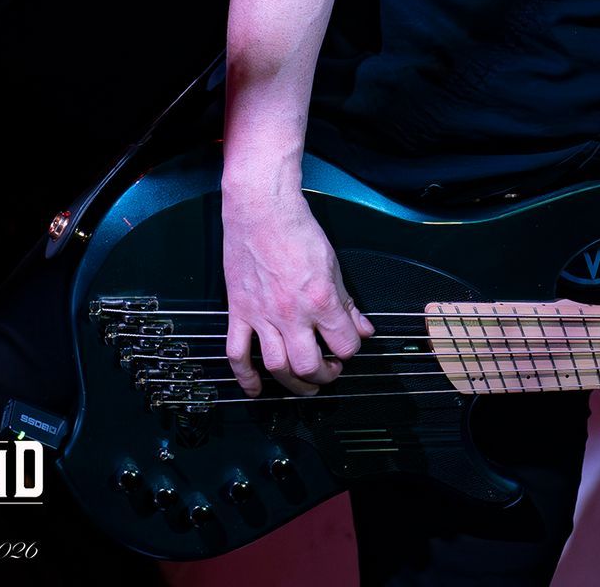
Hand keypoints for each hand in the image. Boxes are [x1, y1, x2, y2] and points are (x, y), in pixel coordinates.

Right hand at [222, 187, 373, 396]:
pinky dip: (245, 377)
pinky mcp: (238, 312)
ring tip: (304, 383)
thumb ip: (347, 302)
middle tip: (329, 371)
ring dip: (292, 383)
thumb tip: (362, 328)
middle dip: (324, 375)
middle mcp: (291, 313)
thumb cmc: (297, 230)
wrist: (262, 211)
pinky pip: (237, 353)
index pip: (344, 345)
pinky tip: (256, 388)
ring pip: (276, 366)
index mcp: (320, 300)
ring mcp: (262, 316)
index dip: (350, 350)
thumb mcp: (333, 265)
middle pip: (309, 365)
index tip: (348, 347)